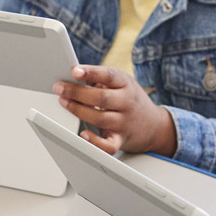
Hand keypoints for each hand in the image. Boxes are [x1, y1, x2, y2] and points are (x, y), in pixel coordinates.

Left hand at [53, 65, 176, 156]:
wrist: (155, 126)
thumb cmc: (131, 101)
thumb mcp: (123, 84)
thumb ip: (102, 80)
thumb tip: (74, 76)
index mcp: (126, 85)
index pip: (109, 76)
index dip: (91, 72)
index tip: (75, 71)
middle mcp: (127, 103)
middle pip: (101, 97)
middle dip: (77, 92)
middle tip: (59, 88)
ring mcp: (124, 122)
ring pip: (100, 118)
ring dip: (79, 110)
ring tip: (64, 102)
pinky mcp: (121, 140)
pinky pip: (108, 145)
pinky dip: (95, 141)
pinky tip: (83, 135)